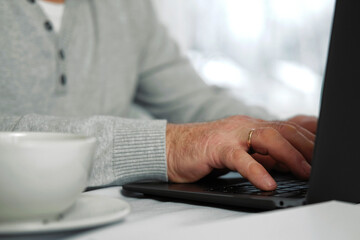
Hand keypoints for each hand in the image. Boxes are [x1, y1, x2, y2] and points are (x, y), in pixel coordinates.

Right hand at [166, 115, 315, 190]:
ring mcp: (231, 134)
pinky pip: (240, 158)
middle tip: (322, 163)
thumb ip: (262, 155)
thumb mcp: (241, 153)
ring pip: (267, 138)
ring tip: (305, 172)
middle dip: (307, 146)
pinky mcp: (216, 146)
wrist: (173, 147)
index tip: (325, 150)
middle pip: (284, 129)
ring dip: (290, 155)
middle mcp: (245, 126)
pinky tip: (267, 183)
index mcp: (252, 127)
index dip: (310, 138)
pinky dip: (256, 171)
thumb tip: (289, 164)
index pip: (288, 128)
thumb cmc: (206, 151)